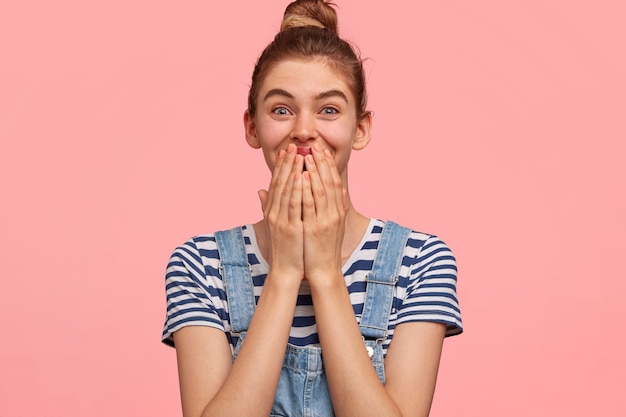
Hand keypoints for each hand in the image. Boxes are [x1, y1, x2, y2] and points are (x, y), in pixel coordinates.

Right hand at [257, 144, 305, 281]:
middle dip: (286, 163)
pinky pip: (295, 205)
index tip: (286, 151)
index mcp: (272, 211)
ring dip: (292, 171)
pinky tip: (303, 177)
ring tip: (298, 155)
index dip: (280, 166)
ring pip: (287, 191)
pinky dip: (298, 189)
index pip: (276, 183)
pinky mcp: (290, 228)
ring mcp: (282, 220)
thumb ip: (268, 206)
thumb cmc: (286, 248)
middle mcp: (274, 213)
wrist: (285, 271)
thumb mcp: (276, 225)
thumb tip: (260, 190)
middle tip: (292, 146)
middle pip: (280, 183)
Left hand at [301, 144, 346, 282]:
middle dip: (322, 163)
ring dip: (314, 172)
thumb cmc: (324, 248)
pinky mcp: (315, 228)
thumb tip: (338, 190)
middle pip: (329, 182)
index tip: (323, 151)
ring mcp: (325, 220)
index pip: (335, 182)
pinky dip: (306, 190)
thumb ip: (333, 207)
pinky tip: (301, 178)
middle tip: (316, 146)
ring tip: (308, 156)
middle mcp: (334, 213)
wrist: (324, 270)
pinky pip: (310, 205)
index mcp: (338, 211)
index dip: (329, 165)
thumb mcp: (331, 224)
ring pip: (320, 191)